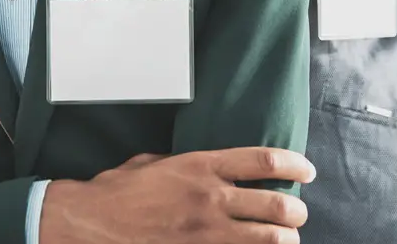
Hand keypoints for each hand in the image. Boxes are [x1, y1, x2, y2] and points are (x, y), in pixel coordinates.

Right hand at [41, 147, 315, 243]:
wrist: (89, 223)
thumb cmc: (117, 191)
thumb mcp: (155, 162)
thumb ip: (189, 164)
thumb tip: (214, 168)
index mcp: (201, 167)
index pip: (264, 160)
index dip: (295, 164)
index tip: (307, 170)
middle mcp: (211, 199)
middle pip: (277, 204)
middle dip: (296, 211)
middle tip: (297, 213)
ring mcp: (207, 234)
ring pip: (269, 239)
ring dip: (286, 240)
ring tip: (286, 239)